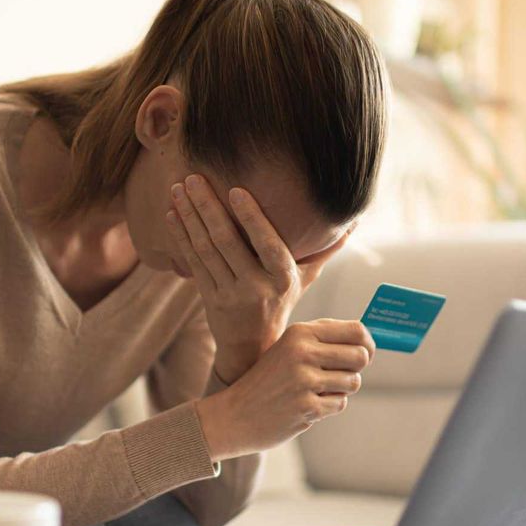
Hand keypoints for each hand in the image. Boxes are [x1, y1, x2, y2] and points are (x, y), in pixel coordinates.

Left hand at [165, 174, 353, 383]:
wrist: (253, 347)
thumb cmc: (282, 301)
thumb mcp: (306, 278)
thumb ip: (325, 249)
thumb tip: (353, 223)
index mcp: (283, 278)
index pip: (267, 244)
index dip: (251, 217)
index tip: (235, 190)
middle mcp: (257, 287)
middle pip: (228, 241)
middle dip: (207, 207)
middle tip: (192, 178)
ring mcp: (230, 294)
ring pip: (206, 250)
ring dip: (189, 217)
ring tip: (178, 190)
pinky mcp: (209, 298)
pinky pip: (193, 263)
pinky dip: (181, 237)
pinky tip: (172, 215)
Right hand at [195, 319, 375, 460]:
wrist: (234, 415)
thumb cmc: (267, 381)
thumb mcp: (288, 349)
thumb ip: (323, 341)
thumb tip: (367, 342)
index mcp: (300, 333)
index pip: (356, 330)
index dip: (368, 343)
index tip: (365, 353)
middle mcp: (303, 352)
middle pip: (360, 356)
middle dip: (356, 369)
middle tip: (339, 375)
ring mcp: (305, 380)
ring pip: (353, 382)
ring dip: (340, 389)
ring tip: (316, 391)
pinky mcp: (307, 407)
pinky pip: (339, 403)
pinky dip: (328, 407)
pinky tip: (306, 406)